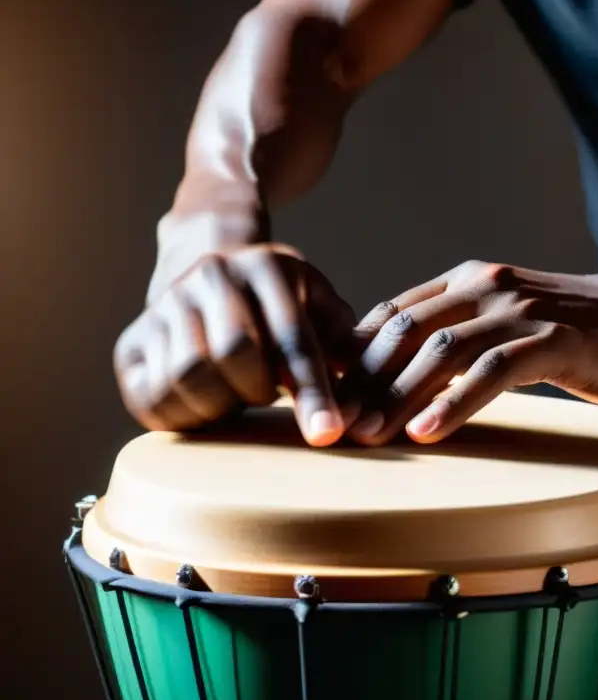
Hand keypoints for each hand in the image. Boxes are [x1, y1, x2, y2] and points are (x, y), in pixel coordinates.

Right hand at [114, 222, 358, 445]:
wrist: (213, 278)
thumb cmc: (285, 307)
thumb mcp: (321, 309)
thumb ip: (347, 345)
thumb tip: (365, 394)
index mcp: (266, 264)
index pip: (292, 336)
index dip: (312, 391)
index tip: (327, 435)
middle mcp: (210, 275)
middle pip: (234, 352)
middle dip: (259, 389)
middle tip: (267, 394)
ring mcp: (163, 305)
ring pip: (189, 375)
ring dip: (223, 403)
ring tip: (237, 393)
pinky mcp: (129, 344)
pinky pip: (153, 397)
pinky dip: (186, 416)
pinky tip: (207, 403)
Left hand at [345, 259, 597, 445]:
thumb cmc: (584, 335)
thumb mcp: (512, 326)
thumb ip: (464, 340)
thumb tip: (406, 382)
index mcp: (471, 280)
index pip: (394, 313)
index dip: (355, 356)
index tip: (329, 399)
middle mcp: (488, 286)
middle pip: (406, 331)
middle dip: (366, 381)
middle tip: (338, 427)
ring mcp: (522, 310)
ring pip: (441, 350)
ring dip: (398, 395)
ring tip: (370, 436)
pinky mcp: (555, 340)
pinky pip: (492, 371)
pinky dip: (454, 403)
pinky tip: (428, 432)